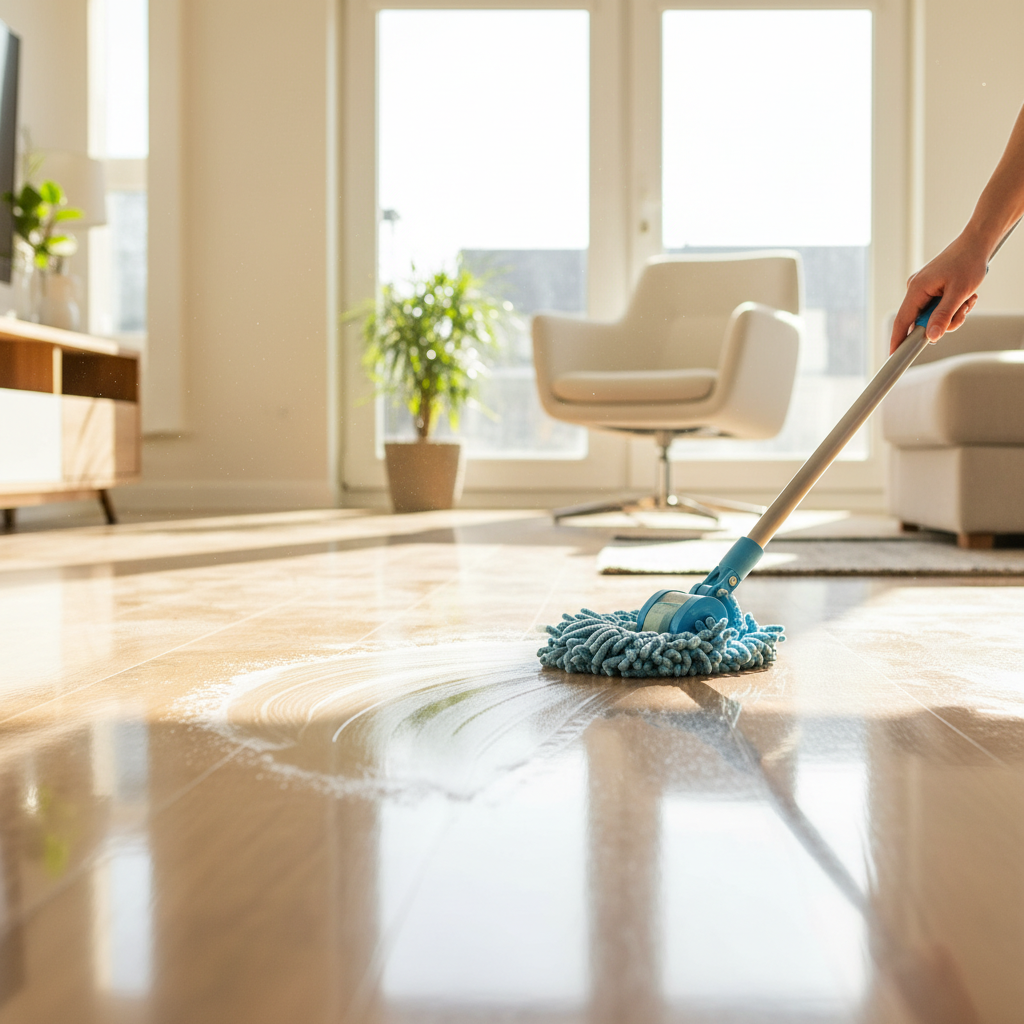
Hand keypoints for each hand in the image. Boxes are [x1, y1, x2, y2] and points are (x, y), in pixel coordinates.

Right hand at [889, 232, 987, 353]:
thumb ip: (944, 316)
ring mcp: (922, 289)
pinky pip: (936, 307)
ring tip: (967, 300)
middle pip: (920, 320)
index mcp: (917, 289)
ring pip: (932, 315)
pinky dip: (951, 307)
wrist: (976, 243)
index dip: (897, 340)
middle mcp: (915, 289)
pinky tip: (963, 297)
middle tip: (962, 312)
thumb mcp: (959, 292)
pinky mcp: (930, 289)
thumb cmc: (968, 262)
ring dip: (951, 313)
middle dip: (943, 321)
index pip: (902, 321)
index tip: (894, 356)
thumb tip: (932, 337)